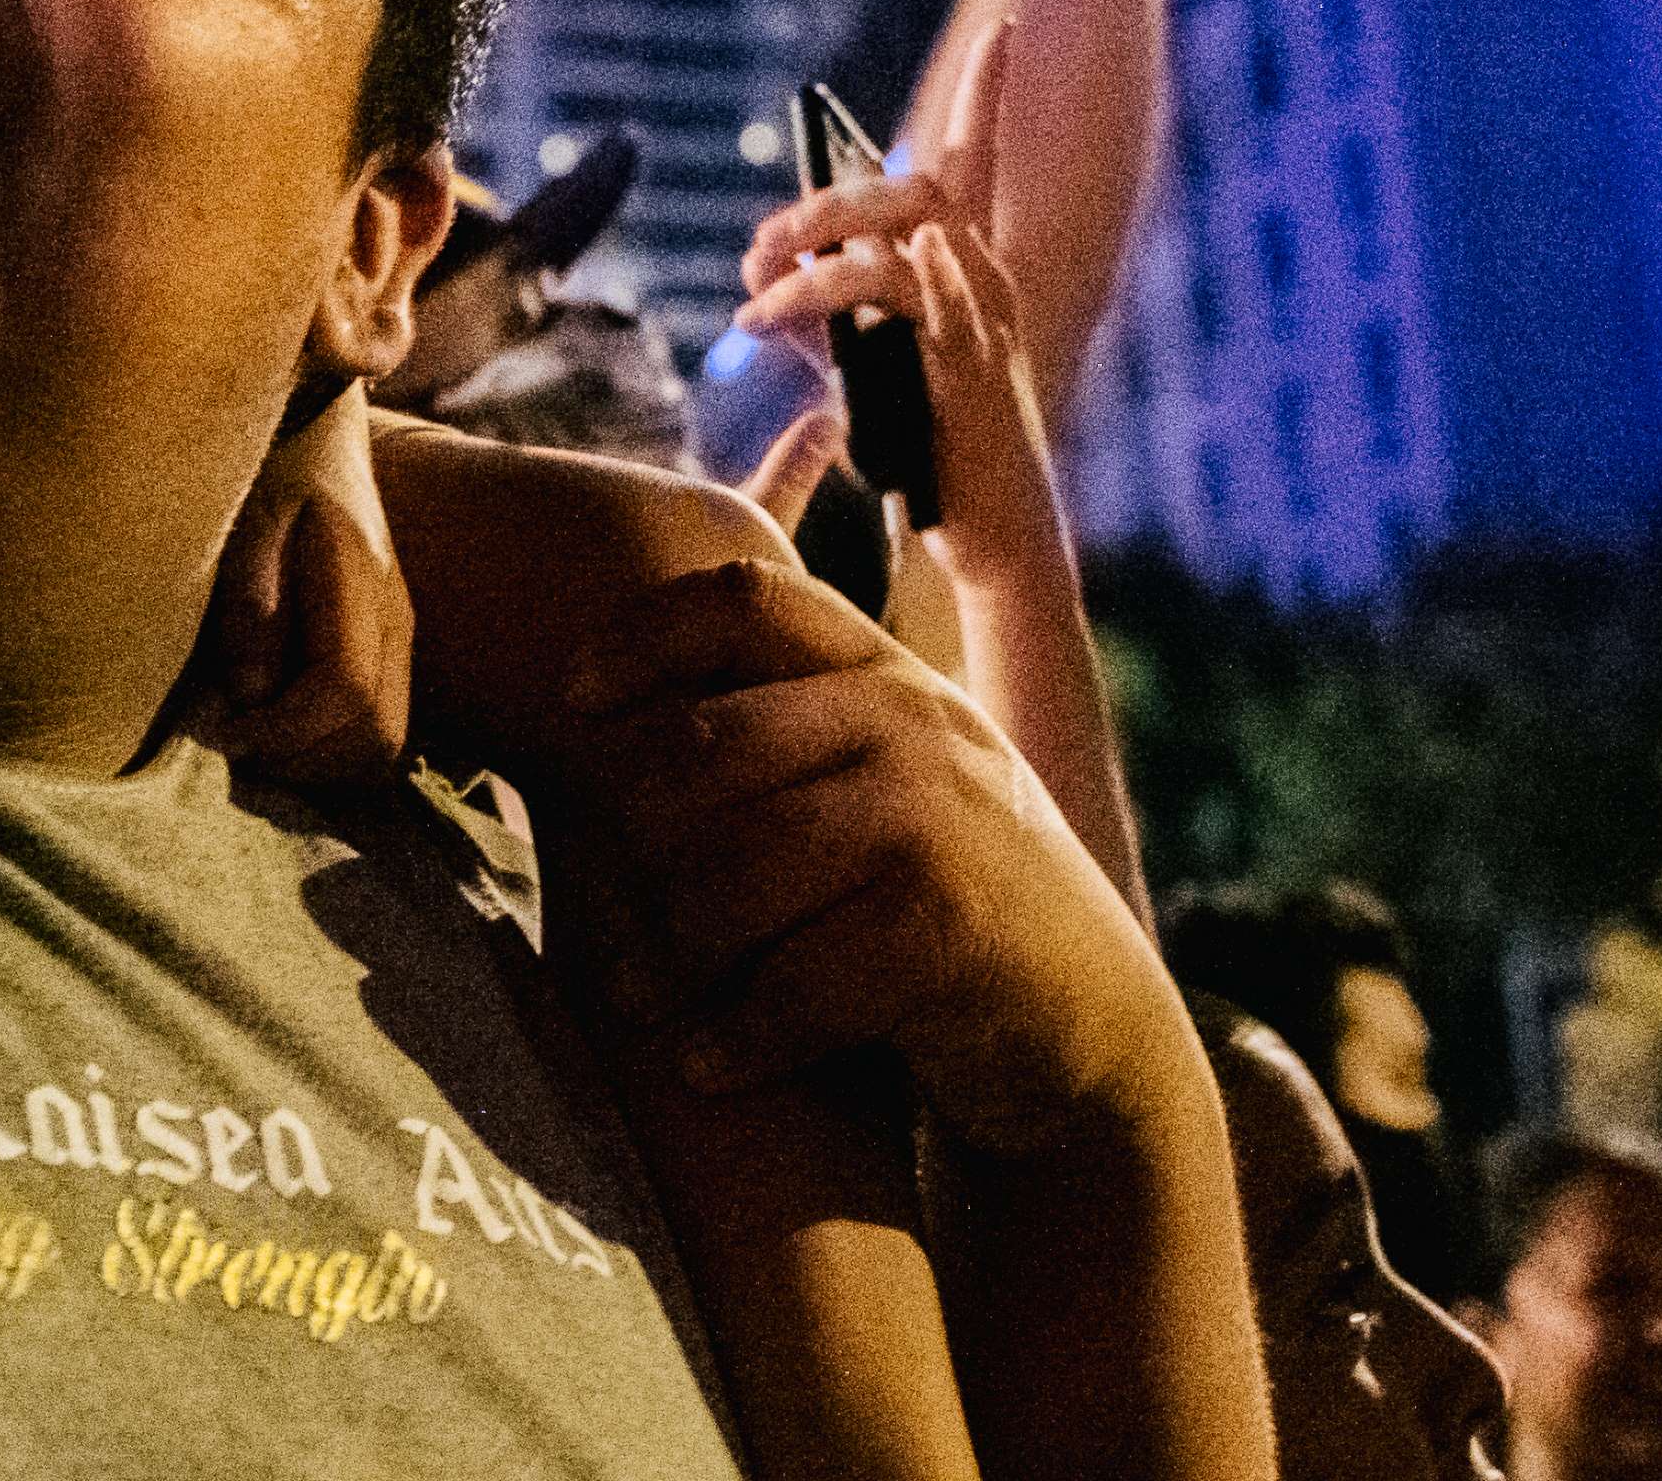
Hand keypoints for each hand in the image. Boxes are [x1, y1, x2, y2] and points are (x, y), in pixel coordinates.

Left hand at [181, 391, 414, 787]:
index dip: (280, 729)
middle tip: (232, 747)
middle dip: (297, 762)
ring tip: (253, 746)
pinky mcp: (389, 659)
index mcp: (360, 576)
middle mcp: (395, 616)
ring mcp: (399, 641)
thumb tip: (255, 697)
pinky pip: (380, 740)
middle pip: (373, 736)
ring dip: (314, 769)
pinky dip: (331, 762)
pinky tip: (281, 742)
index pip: (344, 689)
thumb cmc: (256, 481)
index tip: (220, 729)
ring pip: (383, 750)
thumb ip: (246, 609)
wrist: (300, 441)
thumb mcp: (235, 529)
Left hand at [548, 554, 1192, 1164]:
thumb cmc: (935, 907)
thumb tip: (590, 723)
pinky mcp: (948, 931)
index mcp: (886, 676)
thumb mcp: (881, 785)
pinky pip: (792, 980)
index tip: (573, 702)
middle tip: (606, 913)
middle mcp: (914, 726)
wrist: (1088, 1029)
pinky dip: (737, 1035)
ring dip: (673, 953)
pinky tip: (710, 1063)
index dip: (640, 634)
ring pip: (732, 870)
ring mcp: (937, 822)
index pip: (745, 599)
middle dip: (636, 843)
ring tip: (647, 999)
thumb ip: (780, 734)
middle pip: (704, 748)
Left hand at [735, 27, 1071, 599]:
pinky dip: (843, 287)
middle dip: (826, 201)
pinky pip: (910, 294)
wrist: (989, 533)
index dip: (990, 95)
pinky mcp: (967, 360)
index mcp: (969, 269)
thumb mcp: (876, 366)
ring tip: (755, 302)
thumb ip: (842, 313)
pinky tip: (785, 312)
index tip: (1005, 30)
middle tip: (762, 245)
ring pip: (898, 235)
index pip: (982, 163)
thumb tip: (781, 278)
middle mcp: (984, 278)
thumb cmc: (933, 449)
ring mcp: (982, 315)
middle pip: (912, 188)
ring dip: (814, 255)